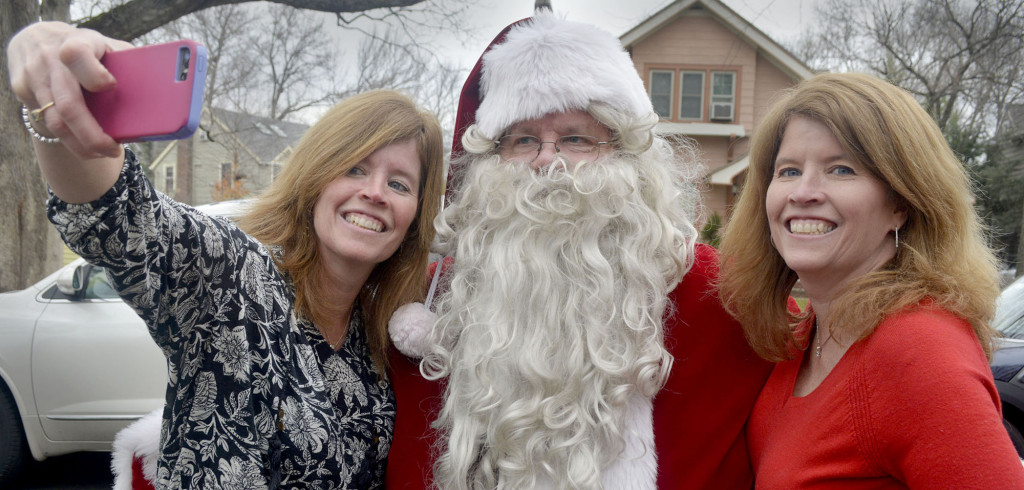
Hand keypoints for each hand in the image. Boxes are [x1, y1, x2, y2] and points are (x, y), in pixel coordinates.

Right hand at [7, 22, 132, 157]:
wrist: (35, 39)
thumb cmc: (85, 47)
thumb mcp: (106, 45)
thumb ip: (129, 61)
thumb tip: (162, 87)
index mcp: (76, 43)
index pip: (77, 56)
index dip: (94, 76)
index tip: (111, 86)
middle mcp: (50, 60)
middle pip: (68, 105)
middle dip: (92, 135)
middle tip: (112, 150)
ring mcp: (34, 76)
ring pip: (55, 122)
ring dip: (80, 145)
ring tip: (102, 153)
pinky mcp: (22, 90)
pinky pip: (46, 123)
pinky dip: (69, 138)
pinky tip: (84, 144)